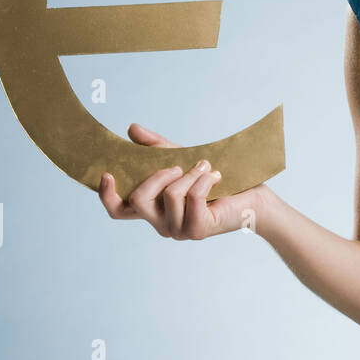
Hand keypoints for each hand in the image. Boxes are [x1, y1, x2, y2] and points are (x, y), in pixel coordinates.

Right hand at [97, 123, 265, 239]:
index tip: (107, 173)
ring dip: (190, 175)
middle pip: (138, 202)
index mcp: (153, 209)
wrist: (252, 194)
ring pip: (170, 196)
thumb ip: (155, 147)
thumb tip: (131, 128)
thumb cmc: (215, 178)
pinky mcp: (198, 230)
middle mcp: (161, 224)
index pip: (118, 211)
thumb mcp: (182, 158)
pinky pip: (192, 199)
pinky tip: (215, 176)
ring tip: (206, 167)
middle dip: (156, 177)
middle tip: (178, 165)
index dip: (107, 196)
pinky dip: (204, 181)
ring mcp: (178, 230)